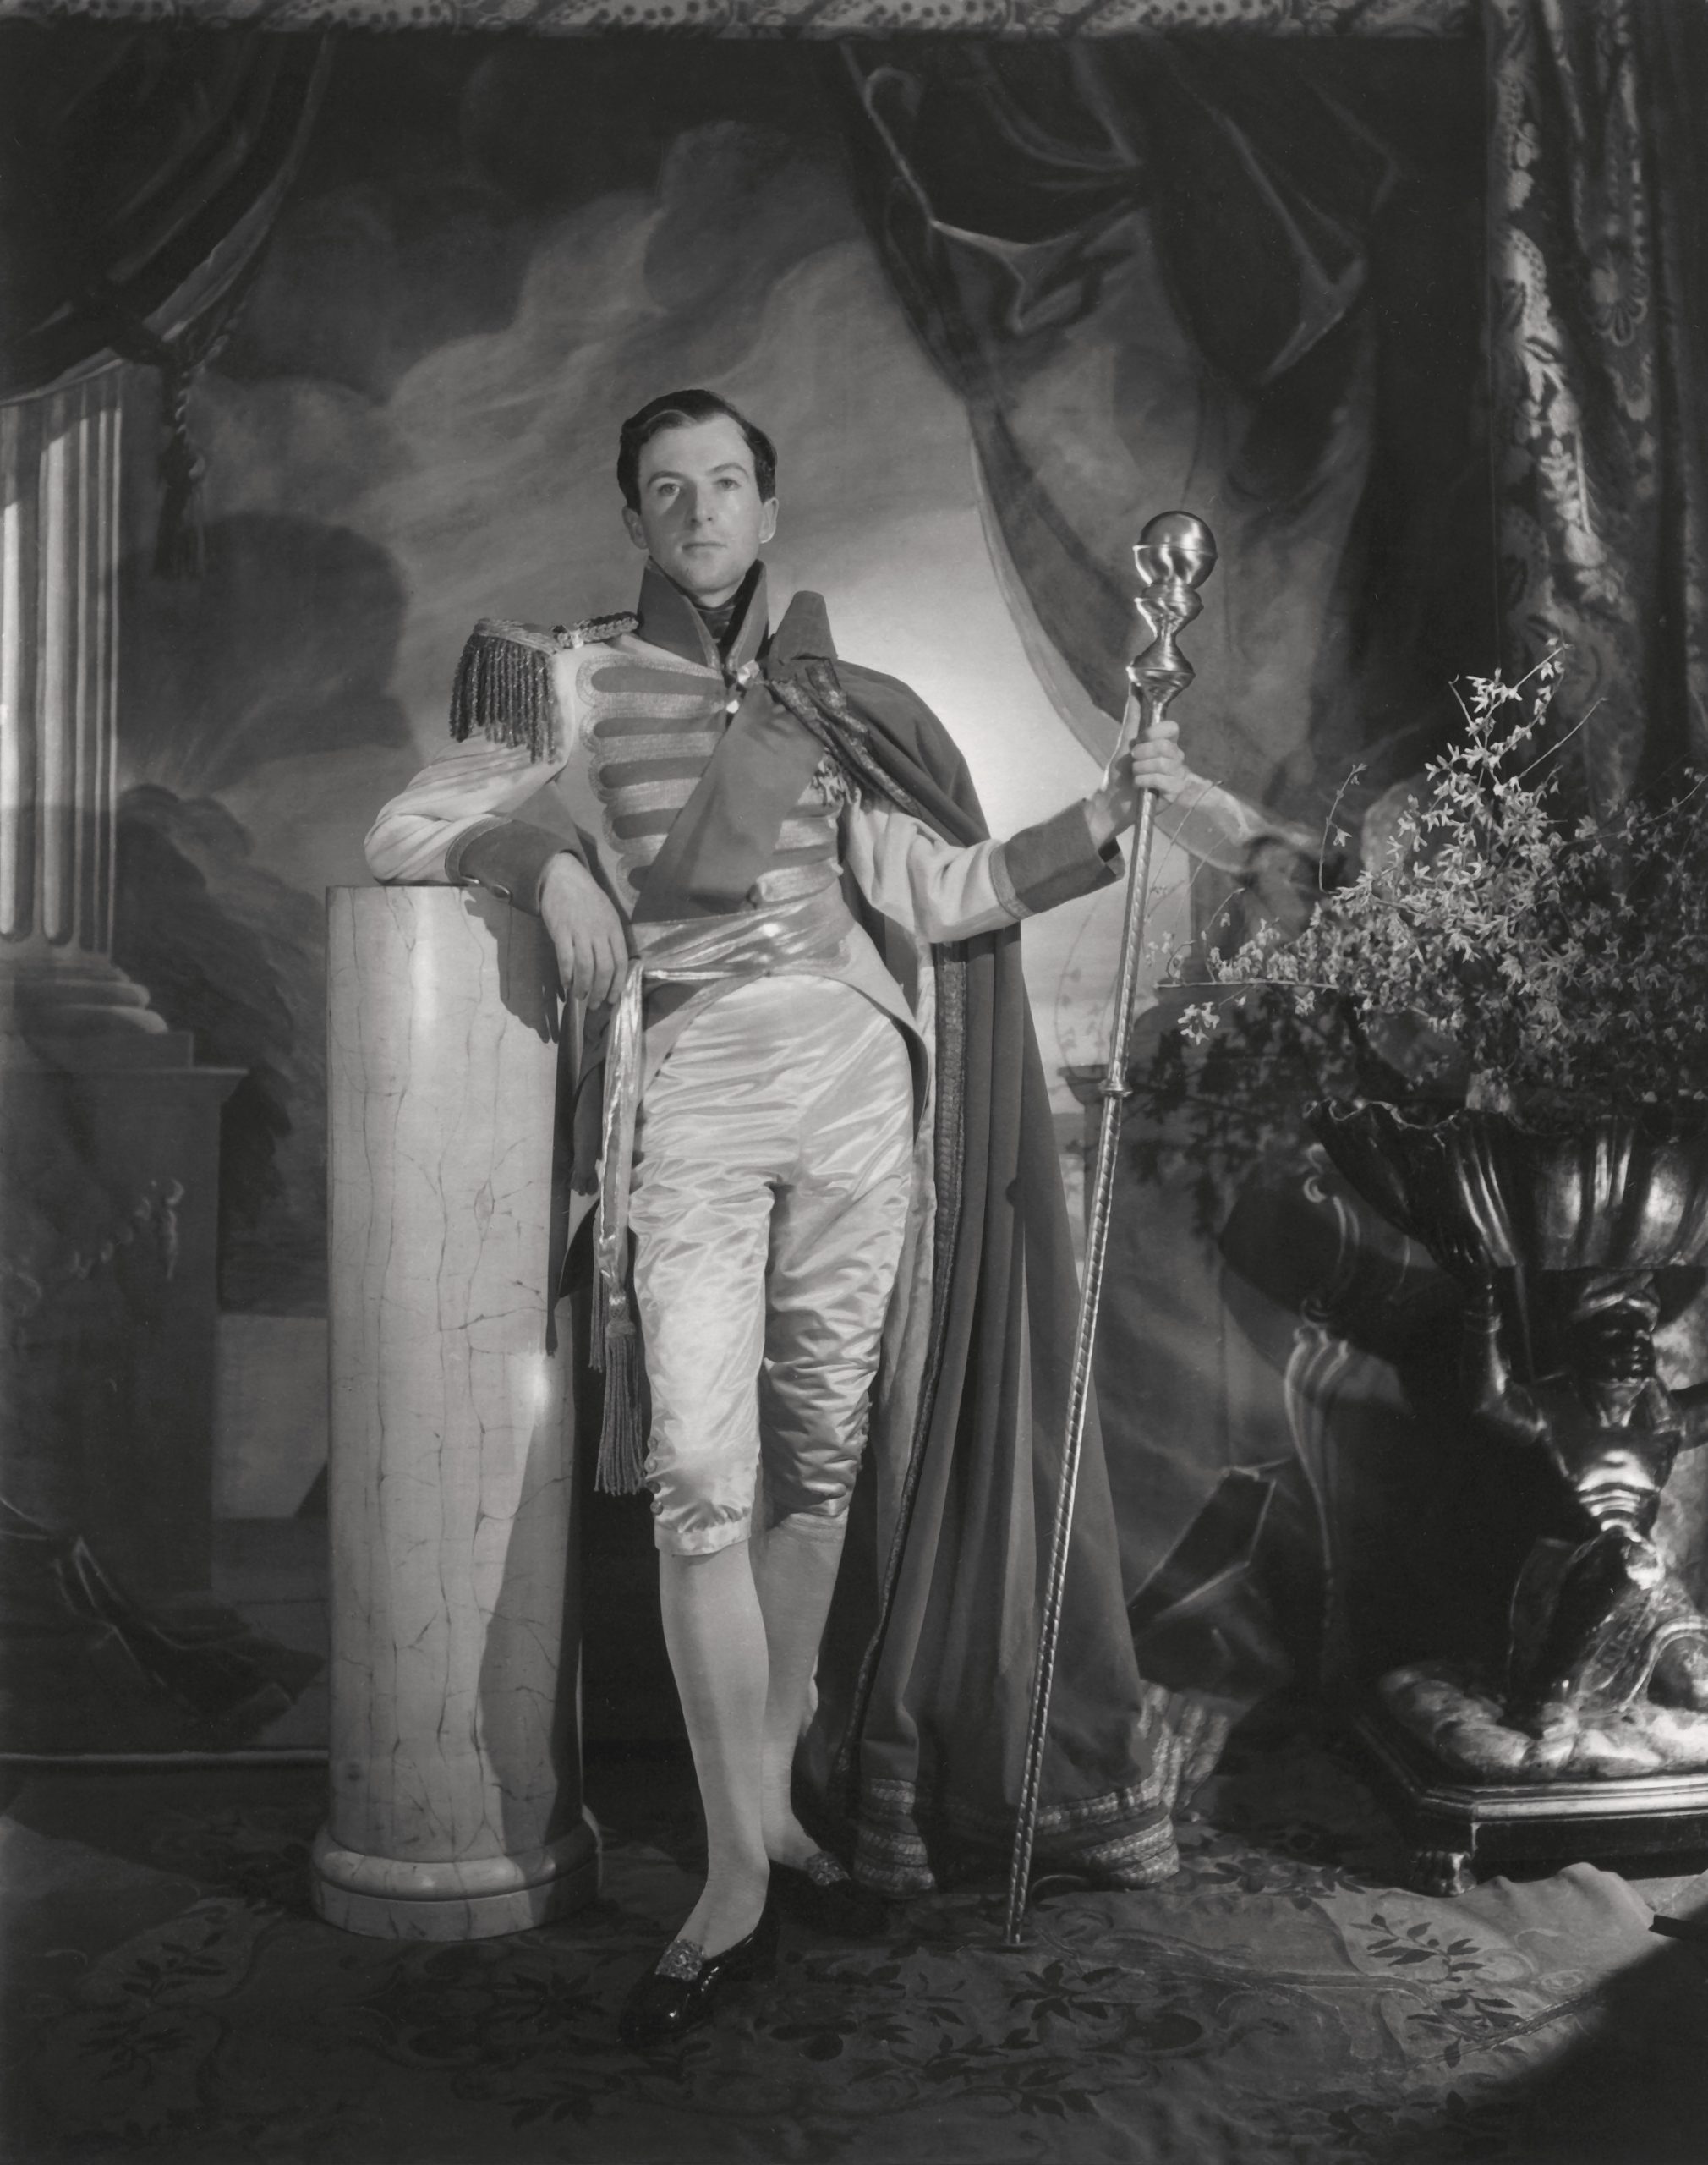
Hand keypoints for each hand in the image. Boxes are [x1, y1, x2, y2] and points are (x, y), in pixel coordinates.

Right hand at [540, 852, 629, 1006]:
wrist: (564, 877)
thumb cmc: (587, 898)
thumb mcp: (607, 914)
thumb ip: (610, 938)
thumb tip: (612, 967)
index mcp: (614, 929)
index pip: (620, 962)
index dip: (617, 984)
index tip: (613, 999)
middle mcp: (599, 932)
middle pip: (604, 969)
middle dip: (600, 991)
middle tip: (595, 1004)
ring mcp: (580, 932)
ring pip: (585, 968)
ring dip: (583, 987)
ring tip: (580, 997)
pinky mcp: (561, 931)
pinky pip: (566, 959)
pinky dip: (567, 975)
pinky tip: (566, 983)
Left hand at [1084, 717, 1187, 846]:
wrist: (1112, 801)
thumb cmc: (1120, 774)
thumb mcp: (1125, 741)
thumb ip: (1133, 715)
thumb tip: (1134, 685)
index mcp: (1166, 744)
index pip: (1172, 728)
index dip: (1155, 732)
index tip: (1140, 739)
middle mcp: (1175, 758)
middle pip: (1167, 746)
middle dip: (1143, 754)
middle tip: (1133, 761)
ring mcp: (1177, 776)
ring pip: (1165, 764)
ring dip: (1141, 769)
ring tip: (1135, 775)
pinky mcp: (1175, 793)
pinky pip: (1165, 781)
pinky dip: (1145, 782)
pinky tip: (1140, 787)